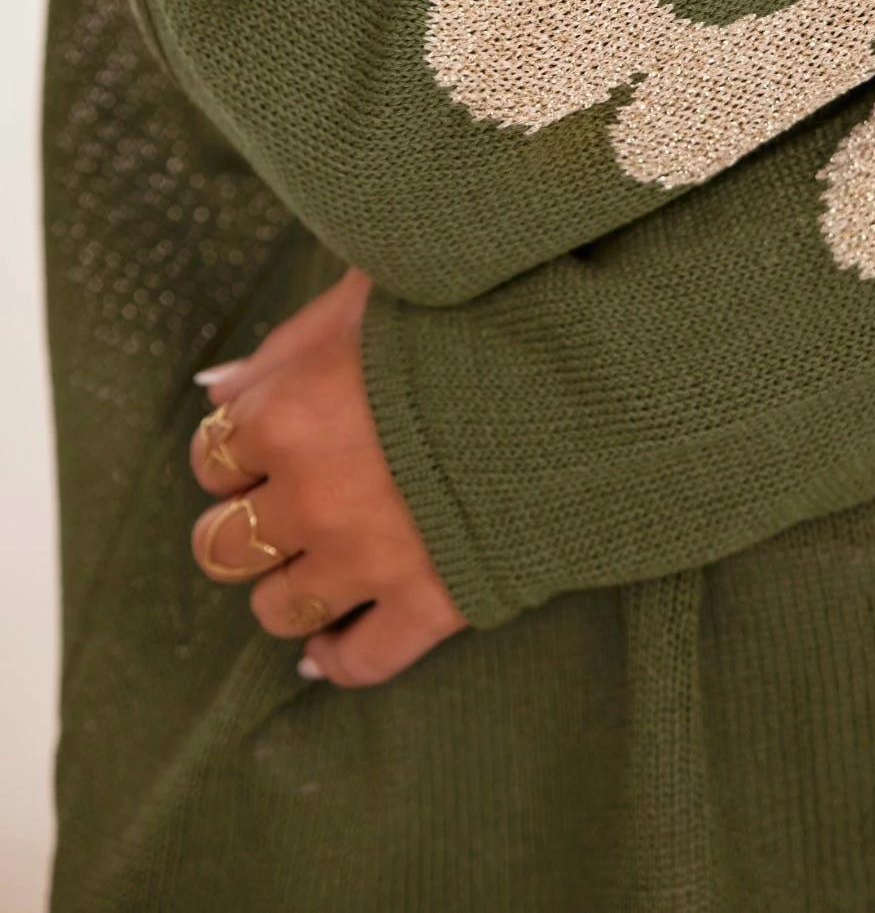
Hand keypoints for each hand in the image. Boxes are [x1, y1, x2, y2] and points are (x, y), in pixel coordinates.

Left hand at [188, 269, 465, 687]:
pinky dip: (339, 657)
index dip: (236, 448)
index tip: (269, 438)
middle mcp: (313, 498)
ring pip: (276, 609)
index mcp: (290, 415)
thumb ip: (288, 344)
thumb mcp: (372, 296)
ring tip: (317, 559)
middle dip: (244, 525)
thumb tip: (215, 386)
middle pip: (221, 546)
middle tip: (283, 503)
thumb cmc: (472, 313)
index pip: (210, 456)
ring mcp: (370, 561)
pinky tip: (336, 637)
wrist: (581, 371)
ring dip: (286, 587)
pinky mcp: (432, 603)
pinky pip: (359, 662)